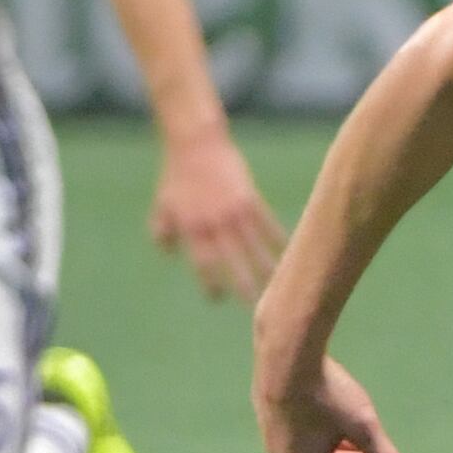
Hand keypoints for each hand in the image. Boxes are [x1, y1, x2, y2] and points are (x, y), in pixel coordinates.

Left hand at [152, 139, 287, 302]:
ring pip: (255, 246)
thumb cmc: (177, 177)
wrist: (197, 145)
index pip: (204, 264)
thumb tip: (170, 253)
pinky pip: (267, 225)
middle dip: (245, 285)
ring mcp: (234, 212)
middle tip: (256, 307)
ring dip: (267, 267)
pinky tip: (289, 252)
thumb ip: (163, 231)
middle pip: (233, 262)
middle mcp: (215, 224)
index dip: (211, 283)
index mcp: (192, 229)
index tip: (218, 298)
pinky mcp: (250, 199)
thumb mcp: (163, 205)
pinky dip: (278, 240)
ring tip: (279, 285)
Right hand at [257, 351, 411, 452]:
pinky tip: (331, 415)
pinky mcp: (265, 411)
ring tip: (358, 437)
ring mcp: (269, 435)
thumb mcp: (364, 428)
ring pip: (309, 452)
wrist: (286, 356)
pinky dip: (319, 434)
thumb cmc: (328, 396)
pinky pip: (297, 434)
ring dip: (337, 450)